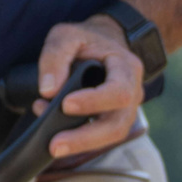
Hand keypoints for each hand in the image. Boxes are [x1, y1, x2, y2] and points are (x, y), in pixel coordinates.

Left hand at [36, 14, 144, 160]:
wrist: (106, 43)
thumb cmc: (87, 40)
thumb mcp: (67, 35)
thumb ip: (55, 56)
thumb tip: (48, 91)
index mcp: (127, 68)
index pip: (118, 91)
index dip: (94, 101)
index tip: (65, 104)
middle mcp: (133, 93)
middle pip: (117, 125)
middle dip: (85, 138)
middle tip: (55, 145)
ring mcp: (127, 111)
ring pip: (111, 137)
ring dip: (81, 144)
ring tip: (53, 146)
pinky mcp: (115, 122)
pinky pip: (102, 138)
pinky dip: (80, 141)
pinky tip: (57, 136)